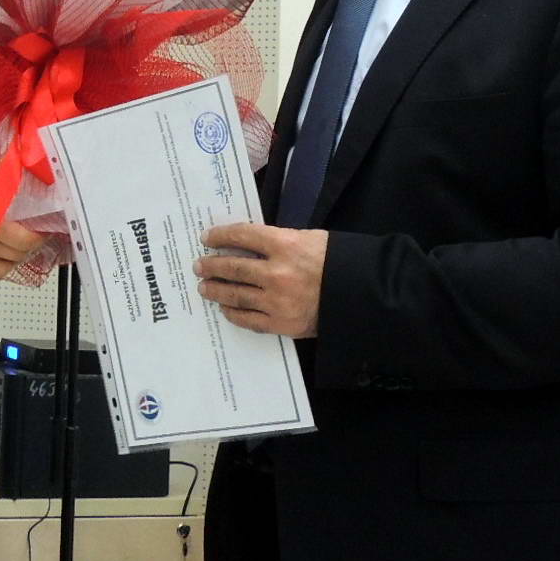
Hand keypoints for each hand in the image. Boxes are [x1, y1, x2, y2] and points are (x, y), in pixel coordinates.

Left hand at [194, 223, 326, 336]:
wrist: (361, 295)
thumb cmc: (336, 262)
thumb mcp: (309, 239)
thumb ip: (278, 241)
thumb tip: (247, 244)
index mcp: (285, 245)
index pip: (242, 236)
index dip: (220, 236)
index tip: (207, 238)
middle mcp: (276, 273)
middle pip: (233, 268)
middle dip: (212, 266)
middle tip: (199, 265)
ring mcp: (277, 301)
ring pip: (236, 295)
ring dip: (216, 290)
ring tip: (204, 287)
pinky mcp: (281, 323)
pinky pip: (248, 319)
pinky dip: (233, 313)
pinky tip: (225, 308)